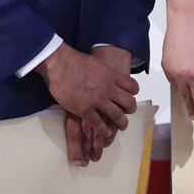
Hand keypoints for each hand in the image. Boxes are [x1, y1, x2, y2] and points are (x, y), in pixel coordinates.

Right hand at [38, 43, 136, 165]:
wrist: (60, 64)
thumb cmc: (75, 60)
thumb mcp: (97, 63)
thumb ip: (104, 72)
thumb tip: (104, 75)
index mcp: (112, 76)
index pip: (132, 87)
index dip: (133, 93)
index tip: (130, 96)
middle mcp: (109, 89)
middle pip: (129, 103)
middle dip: (130, 109)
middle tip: (127, 112)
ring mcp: (98, 100)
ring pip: (117, 115)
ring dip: (121, 122)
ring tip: (122, 126)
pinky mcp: (85, 110)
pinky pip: (99, 124)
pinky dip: (104, 130)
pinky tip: (105, 133)